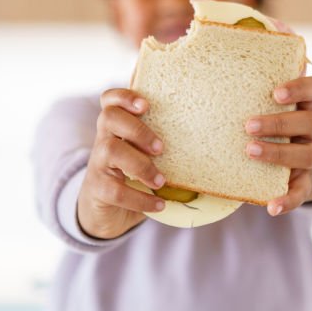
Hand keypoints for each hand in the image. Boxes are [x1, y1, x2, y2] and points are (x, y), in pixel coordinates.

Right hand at [77, 88, 166, 239]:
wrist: (104, 214)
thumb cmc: (133, 178)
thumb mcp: (144, 157)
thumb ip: (162, 147)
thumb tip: (214, 147)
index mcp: (116, 128)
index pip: (110, 100)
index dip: (124, 96)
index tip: (146, 104)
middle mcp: (103, 140)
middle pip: (109, 118)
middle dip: (138, 129)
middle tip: (161, 148)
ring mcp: (97, 164)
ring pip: (110, 150)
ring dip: (140, 164)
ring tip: (162, 181)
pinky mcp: (97, 189)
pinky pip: (115, 190)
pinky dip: (140, 198)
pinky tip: (159, 204)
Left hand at [244, 76, 311, 216]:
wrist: (303, 161)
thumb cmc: (280, 118)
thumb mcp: (277, 95)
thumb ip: (271, 65)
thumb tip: (274, 24)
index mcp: (308, 103)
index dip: (300, 88)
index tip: (277, 92)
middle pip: (305, 122)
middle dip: (278, 123)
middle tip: (248, 125)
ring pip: (302, 155)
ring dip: (277, 154)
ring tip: (250, 151)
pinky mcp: (306, 181)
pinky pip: (301, 192)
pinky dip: (288, 200)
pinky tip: (272, 206)